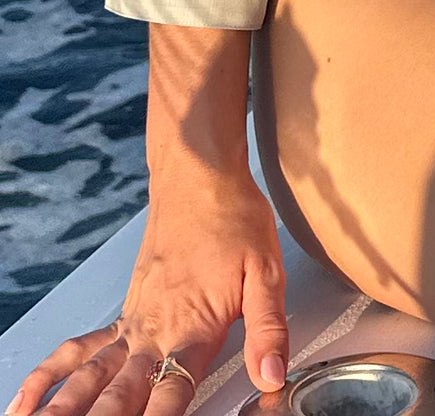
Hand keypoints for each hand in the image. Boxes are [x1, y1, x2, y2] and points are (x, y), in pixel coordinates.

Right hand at [6, 169, 287, 415]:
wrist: (198, 177)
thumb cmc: (233, 218)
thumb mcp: (267, 271)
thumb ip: (267, 328)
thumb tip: (271, 373)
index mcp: (193, 328)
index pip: (173, 392)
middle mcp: (155, 331)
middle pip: (122, 396)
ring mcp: (133, 323)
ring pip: (90, 379)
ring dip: (65, 409)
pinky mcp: (124, 312)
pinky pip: (79, 350)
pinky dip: (49, 377)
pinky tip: (28, 401)